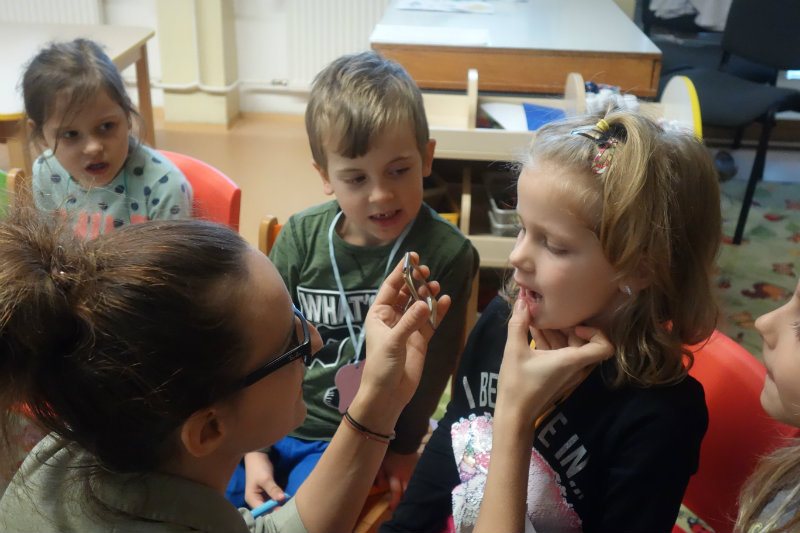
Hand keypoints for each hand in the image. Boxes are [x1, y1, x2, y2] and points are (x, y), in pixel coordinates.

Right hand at [243, 451, 286, 508]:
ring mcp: (262, 496)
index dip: (273, 511)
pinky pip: (274, 499)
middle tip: (289, 506)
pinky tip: (288, 498)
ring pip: (272, 505)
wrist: (258, 455)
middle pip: (267, 510)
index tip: (284, 508)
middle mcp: (256, 500)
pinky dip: (280, 499)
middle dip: (278, 508)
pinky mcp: (268, 493)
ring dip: (280, 504)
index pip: (262, 511)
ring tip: (290, 503)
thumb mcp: (265, 478)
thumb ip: (273, 489)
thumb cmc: (258, 467)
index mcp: (251, 499)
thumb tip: (282, 499)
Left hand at [351, 253, 451, 427]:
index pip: (391, 287)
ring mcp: (408, 328)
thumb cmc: (381, 366)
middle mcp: (393, 318)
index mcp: (379, 314)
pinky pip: (430, 321)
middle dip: (417, 282)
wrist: (388, 394)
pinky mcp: (420, 339)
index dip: (401, 271)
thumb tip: (425, 302)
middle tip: (426, 272)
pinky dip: (437, 312)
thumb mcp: (393, 342)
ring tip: (436, 288)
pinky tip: (445, 302)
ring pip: (420, 306)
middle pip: (407, 293)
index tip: (413, 257)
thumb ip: (410, 322)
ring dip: (428, 296)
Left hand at [376, 449, 419, 508]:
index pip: (396, 492)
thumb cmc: (390, 452)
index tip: (392, 509)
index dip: (395, 502)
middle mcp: (406, 476)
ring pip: (416, 487)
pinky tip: (422, 489)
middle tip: (405, 507)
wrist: (404, 440)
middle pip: (408, 493)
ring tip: (414, 500)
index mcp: (396, 476)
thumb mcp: (381, 463)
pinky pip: (420, 478)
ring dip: (414, 493)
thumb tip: (378, 486)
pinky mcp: (420, 468)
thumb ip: (379, 474)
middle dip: (407, 501)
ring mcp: (414, 472)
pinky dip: (420, 484)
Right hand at [495, 299, 613, 435]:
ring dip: (557, 333)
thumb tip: (522, 300)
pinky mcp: (560, 377)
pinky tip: (532, 332)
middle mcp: (576, 368)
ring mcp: (569, 374)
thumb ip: (518, 323)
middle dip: (568, 326)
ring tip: (536, 319)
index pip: (604, 347)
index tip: (574, 325)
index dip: (595, 332)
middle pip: (585, 342)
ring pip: (572, 348)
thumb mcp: (514, 350)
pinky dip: (552, 344)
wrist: (514, 415)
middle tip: (549, 315)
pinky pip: (563, 356)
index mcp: (572, 361)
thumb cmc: (517, 384)